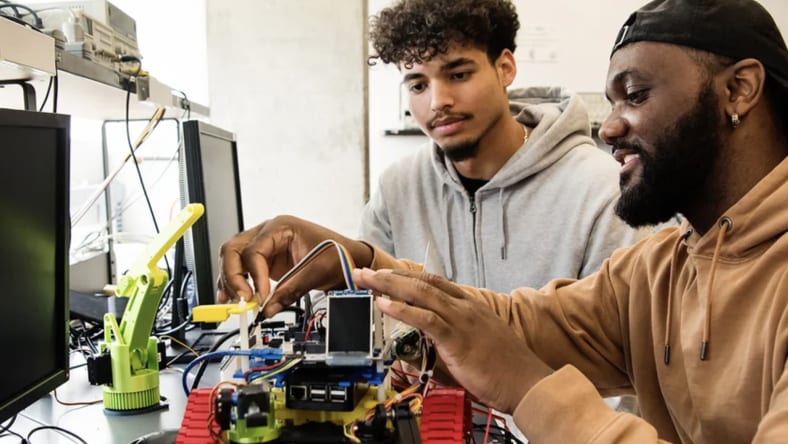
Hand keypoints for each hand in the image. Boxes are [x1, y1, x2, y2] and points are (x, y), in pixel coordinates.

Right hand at [216, 215, 373, 315]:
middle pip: (234, 249)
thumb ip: (291, 290)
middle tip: (241, 298)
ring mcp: (264, 245)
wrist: (349, 257)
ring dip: (230, 280)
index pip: (255, 250)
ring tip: (235, 302)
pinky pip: (242, 268)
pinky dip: (236, 282)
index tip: (260, 297)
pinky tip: (231, 296)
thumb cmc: (338, 255)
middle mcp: (267, 232)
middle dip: (233, 276)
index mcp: (281, 227)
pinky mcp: (265, 260)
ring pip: (233, 258)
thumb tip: (269, 308)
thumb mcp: (317, 272)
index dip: (255, 276)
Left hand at [353, 268, 551, 413]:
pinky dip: (402, 309)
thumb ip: (457, 332)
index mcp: (469, 305)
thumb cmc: (506, 366)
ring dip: (388, 285)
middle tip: (365, 272)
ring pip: (420, 293)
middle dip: (389, 275)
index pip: (433, 282)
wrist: (527, 382)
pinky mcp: (457, 338)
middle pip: (421, 282)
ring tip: (367, 281)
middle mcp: (464, 306)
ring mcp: (461, 320)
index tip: (385, 275)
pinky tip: (384, 305)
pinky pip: (425, 318)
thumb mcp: (479, 340)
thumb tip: (434, 335)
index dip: (406, 276)